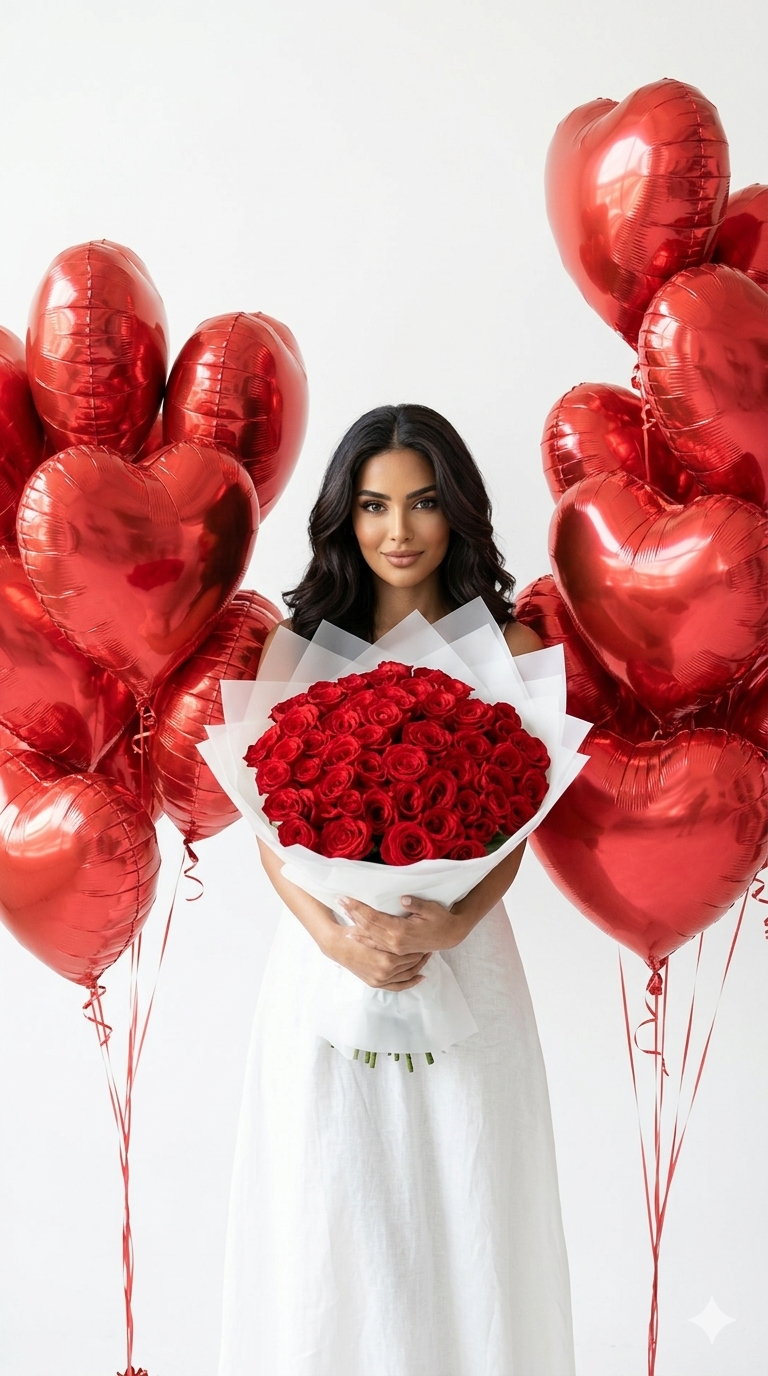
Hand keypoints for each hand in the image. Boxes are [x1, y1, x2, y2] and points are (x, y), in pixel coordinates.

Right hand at [326, 922, 431, 990]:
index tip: (427, 941)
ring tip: (427, 955)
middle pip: (411, 963)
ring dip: (419, 965)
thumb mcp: (376, 923)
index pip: (411, 954)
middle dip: (420, 955)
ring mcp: (381, 979)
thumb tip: (405, 899)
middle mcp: (385, 972)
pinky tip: (422, 976)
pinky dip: (411, 981)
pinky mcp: (377, 983)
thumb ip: (390, 916)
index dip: (420, 946)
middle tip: (429, 946)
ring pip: (408, 973)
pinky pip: (400, 985)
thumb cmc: (353, 934)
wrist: (337, 946)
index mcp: (385, 959)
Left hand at [338, 894, 468, 956]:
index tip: (346, 898)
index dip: (358, 908)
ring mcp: (394, 948)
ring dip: (354, 924)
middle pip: (367, 926)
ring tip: (342, 913)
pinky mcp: (396, 950)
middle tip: (339, 901)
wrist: (449, 936)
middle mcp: (394, 942)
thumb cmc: (441, 919)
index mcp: (401, 931)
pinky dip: (362, 938)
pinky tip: (353, 933)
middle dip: (352, 913)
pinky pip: (375, 944)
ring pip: (369, 936)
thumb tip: (403, 899)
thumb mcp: (431, 909)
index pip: (373, 918)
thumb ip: (416, 904)